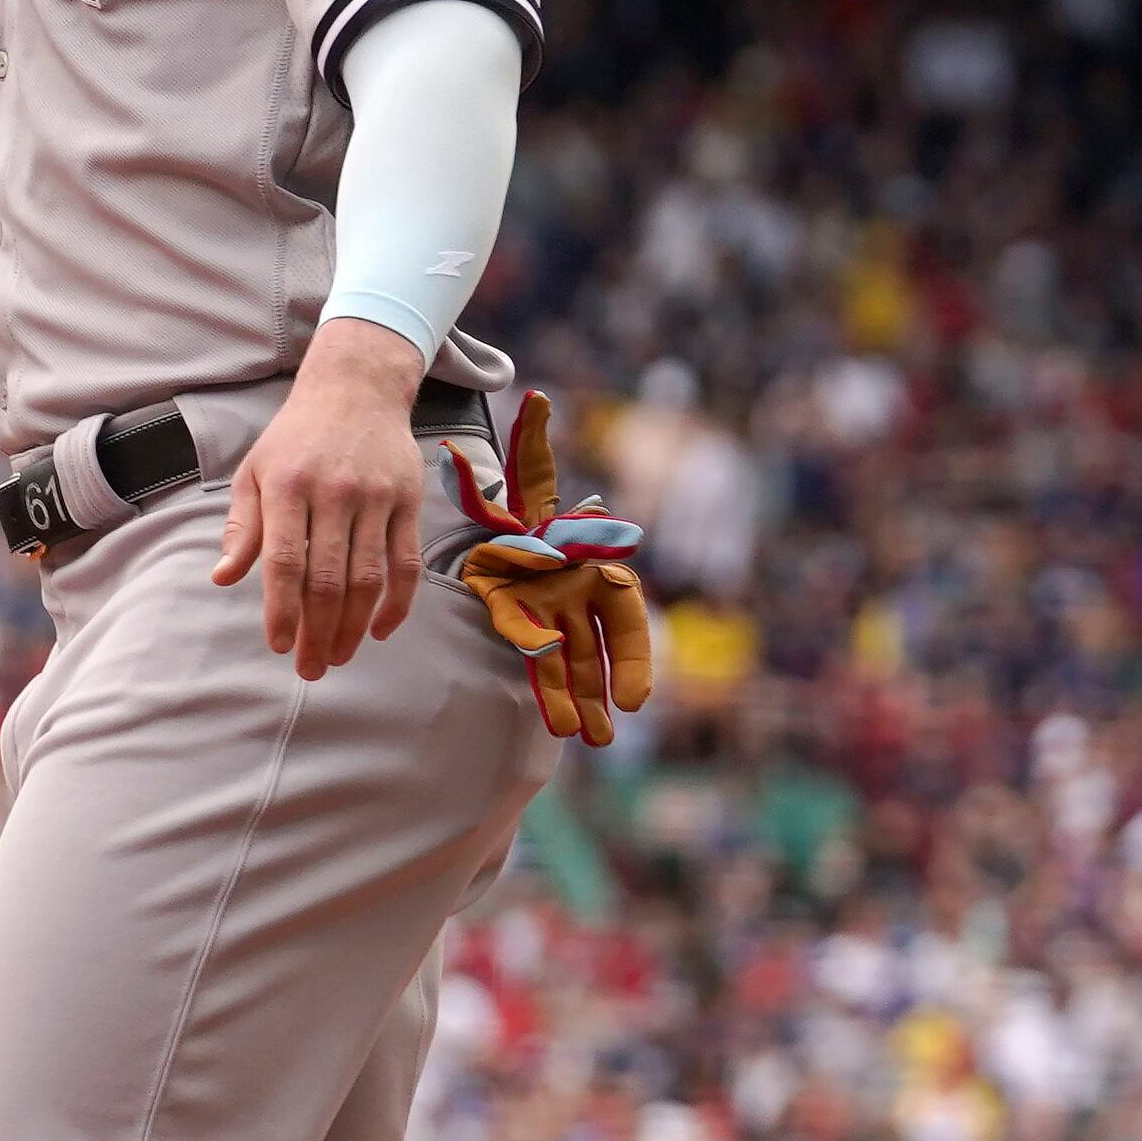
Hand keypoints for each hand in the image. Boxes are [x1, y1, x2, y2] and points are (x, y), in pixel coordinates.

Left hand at [215, 321, 429, 677]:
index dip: (282, 609)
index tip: (279, 646)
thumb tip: (223, 577)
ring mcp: (376, 498)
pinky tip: (381, 630)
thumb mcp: (255, 471)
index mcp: (288, 487)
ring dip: (355, 627)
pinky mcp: (409, 501)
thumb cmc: (295, 436)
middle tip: (311, 669)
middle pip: (328, 579)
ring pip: (369, 577)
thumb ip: (242, 526)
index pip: (284, 562)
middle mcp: (334, 493)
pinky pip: (406, 562)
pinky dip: (397, 602)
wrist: (356, 386)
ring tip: (340, 656)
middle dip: (319, 632)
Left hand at [451, 390, 657, 744]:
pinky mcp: (541, 639)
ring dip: (585, 702)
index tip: (634, 698)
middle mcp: (587, 598)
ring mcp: (568, 621)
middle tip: (612, 724)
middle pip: (603, 649)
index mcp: (592, 569)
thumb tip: (533, 400)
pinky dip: (560, 699)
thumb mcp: (523, 487)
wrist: (507, 535)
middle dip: (606, 686)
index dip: (629, 656)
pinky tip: (569, 731)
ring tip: (591, 740)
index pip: (621, 614)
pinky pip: (553, 671)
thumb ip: (531, 456)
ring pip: (581, 668)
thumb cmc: (522, 512)